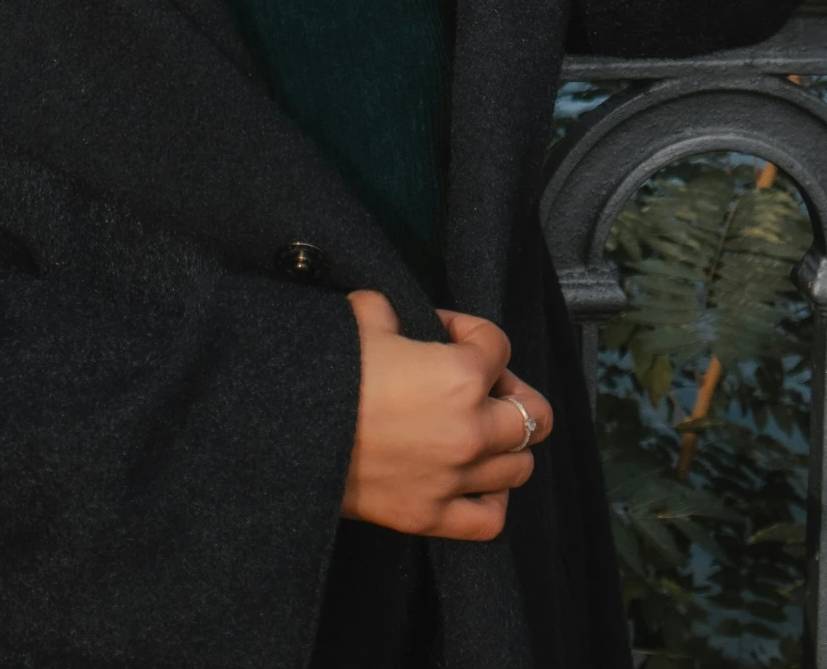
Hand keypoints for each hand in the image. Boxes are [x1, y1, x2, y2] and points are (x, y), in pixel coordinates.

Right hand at [342, 290, 554, 540]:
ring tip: (477, 432)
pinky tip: (473, 480)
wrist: (292, 435)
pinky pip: (491, 518)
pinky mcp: (433, 516)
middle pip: (534, 414)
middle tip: (483, 386)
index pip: (498, 345)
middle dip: (511, 393)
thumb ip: (389, 309)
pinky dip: (490, 499)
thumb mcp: (362, 318)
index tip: (447, 334)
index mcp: (460, 375)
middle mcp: (471, 429)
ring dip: (504, 445)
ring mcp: (456, 477)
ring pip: (520, 466)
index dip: (471, 332)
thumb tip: (390, 315)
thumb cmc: (330, 373)